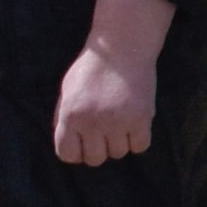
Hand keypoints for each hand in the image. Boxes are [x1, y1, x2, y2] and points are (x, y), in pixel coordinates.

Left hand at [53, 0, 176, 165]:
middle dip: (99, 149)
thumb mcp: (68, 91)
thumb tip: (71, 145)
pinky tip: (135, 124)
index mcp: (70, 116)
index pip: (68, 155)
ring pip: (118, 153)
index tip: (84, 142)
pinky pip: (140, 146)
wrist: (122, 47)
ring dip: (119, 142)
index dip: (76, 152)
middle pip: (95, 159)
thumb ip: (65, 118)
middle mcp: (92, 122)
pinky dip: (138, 140)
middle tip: (104, 133)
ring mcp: (118, 122)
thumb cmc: (92, 68)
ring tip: (120, 123)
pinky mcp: (141, 118)